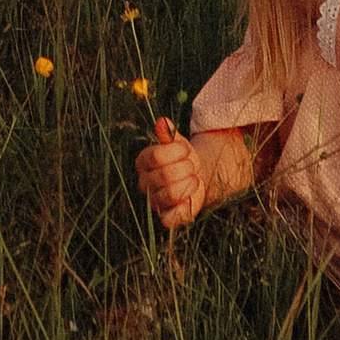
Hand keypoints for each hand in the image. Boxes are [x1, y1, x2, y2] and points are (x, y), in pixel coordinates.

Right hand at [137, 117, 246, 231]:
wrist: (196, 176)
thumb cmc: (184, 157)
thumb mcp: (179, 143)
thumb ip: (170, 134)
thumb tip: (162, 121)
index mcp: (143, 162)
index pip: (156, 156)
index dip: (176, 151)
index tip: (186, 149)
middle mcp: (144, 183)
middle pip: (165, 175)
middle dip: (186, 168)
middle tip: (192, 166)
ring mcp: (153, 201)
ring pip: (171, 194)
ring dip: (189, 184)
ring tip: (194, 178)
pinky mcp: (165, 218)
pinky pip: (171, 217)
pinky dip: (185, 206)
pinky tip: (191, 196)